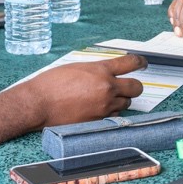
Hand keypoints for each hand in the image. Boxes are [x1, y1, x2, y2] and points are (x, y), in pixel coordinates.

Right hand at [6, 54, 145, 128]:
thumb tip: (108, 73)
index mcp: (100, 70)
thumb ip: (96, 70)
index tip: (143, 63)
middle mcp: (106, 87)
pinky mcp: (98, 121)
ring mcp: (104, 106)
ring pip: (126, 104)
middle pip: (136, 87)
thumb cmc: (52, 83)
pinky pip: (114, 117)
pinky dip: (110, 114)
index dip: (140, 62)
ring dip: (120, 101)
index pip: (130, 63)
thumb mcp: (77, 67)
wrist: (39, 103)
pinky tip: (99, 110)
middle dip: (134, 86)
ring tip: (105, 100)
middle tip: (128, 86)